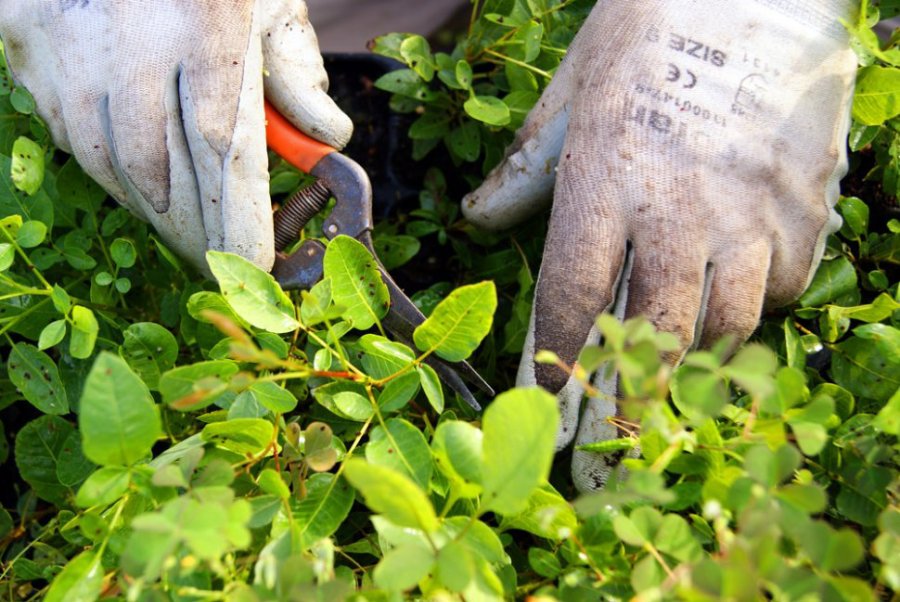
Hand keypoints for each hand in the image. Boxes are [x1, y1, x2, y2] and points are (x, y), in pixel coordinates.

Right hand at [0, 0, 351, 272]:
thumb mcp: (269, 2)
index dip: (235, 213)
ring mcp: (68, 41)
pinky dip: (103, 166)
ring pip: (102, 157)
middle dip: (191, 228)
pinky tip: (137, 184)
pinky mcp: (26, 40)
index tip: (253, 258)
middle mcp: (128, 38)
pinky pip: (63, 127)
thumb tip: (327, 141)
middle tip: (215, 262)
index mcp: (206, 24)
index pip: (221, 143)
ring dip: (145, 205)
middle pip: (156, 167)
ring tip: (180, 233)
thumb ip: (296, 72)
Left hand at [462, 0, 856, 489]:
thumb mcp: (572, 92)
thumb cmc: (650, 31)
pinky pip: (782, 286)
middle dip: (635, 403)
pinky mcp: (804, 204)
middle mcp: (677, 205)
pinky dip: (757, 303)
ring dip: (697, 358)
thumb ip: (526, 168)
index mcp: (605, 177)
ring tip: (677, 377)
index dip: (560, 358)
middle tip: (619, 453)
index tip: (549, 401)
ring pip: (727, 322)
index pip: (574, 294)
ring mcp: (749, 208)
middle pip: (656, 333)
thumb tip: (479, 217)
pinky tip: (737, 291)